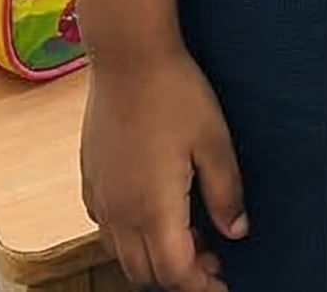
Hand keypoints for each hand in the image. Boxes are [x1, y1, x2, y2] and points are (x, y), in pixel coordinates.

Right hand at [82, 49, 246, 290]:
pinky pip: (106, 228)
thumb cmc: (175, 93)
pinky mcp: (90, 180)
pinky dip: (130, 235)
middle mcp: (120, 213)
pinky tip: (154, 208)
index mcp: (154, 209)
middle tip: (212, 254)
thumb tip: (236, 232)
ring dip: (153, 257)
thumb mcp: (215, 140)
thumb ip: (226, 192)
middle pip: (145, 273)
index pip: (175, 273)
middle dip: (179, 275)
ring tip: (188, 230)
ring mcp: (100, 198)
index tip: (223, 282)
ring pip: (122, 254)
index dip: (201, 285)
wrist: (127, 56)